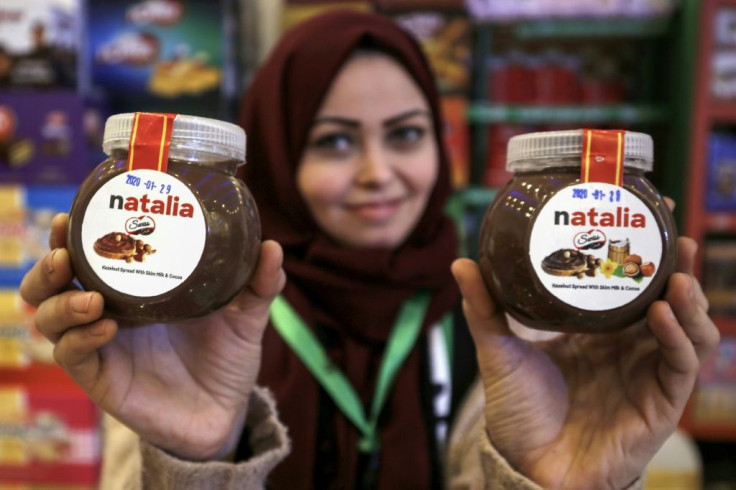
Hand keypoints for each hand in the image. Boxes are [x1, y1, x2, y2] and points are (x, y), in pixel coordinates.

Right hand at [20, 214, 285, 460]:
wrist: (228, 411)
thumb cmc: (227, 358)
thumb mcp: (246, 316)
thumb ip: (258, 284)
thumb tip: (271, 246)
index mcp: (137, 288)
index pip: (90, 255)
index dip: (72, 234)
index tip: (73, 214)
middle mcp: (111, 311)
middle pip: (52, 284)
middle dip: (49, 265)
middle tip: (65, 253)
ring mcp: (103, 345)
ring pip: (49, 319)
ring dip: (60, 302)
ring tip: (90, 297)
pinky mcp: (103, 378)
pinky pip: (73, 356)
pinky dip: (81, 339)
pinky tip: (106, 327)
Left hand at [451, 236, 718, 489]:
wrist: (527, 465)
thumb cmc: (518, 412)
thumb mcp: (499, 351)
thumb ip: (485, 309)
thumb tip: (462, 262)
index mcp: (596, 331)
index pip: (627, 283)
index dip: (639, 250)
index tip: (641, 209)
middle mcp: (627, 347)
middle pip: (665, 298)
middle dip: (675, 261)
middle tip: (670, 225)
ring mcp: (647, 373)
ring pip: (687, 327)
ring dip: (689, 297)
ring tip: (679, 268)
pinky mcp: (661, 403)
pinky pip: (680, 364)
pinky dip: (678, 335)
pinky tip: (666, 312)